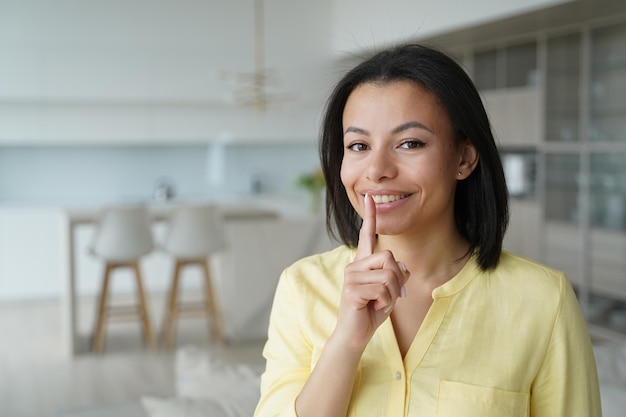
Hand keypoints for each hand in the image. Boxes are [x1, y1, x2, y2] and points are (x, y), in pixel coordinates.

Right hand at [334, 194, 409, 351]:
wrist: (355, 333)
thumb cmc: (371, 310)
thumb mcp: (390, 290)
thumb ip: (396, 274)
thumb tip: (401, 267)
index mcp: (363, 262)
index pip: (367, 235)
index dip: (371, 216)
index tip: (371, 197)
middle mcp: (354, 265)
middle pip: (389, 257)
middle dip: (397, 279)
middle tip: (387, 295)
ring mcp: (351, 276)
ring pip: (388, 275)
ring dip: (391, 294)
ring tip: (379, 303)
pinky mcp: (351, 289)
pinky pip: (382, 289)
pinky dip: (385, 302)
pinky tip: (373, 307)